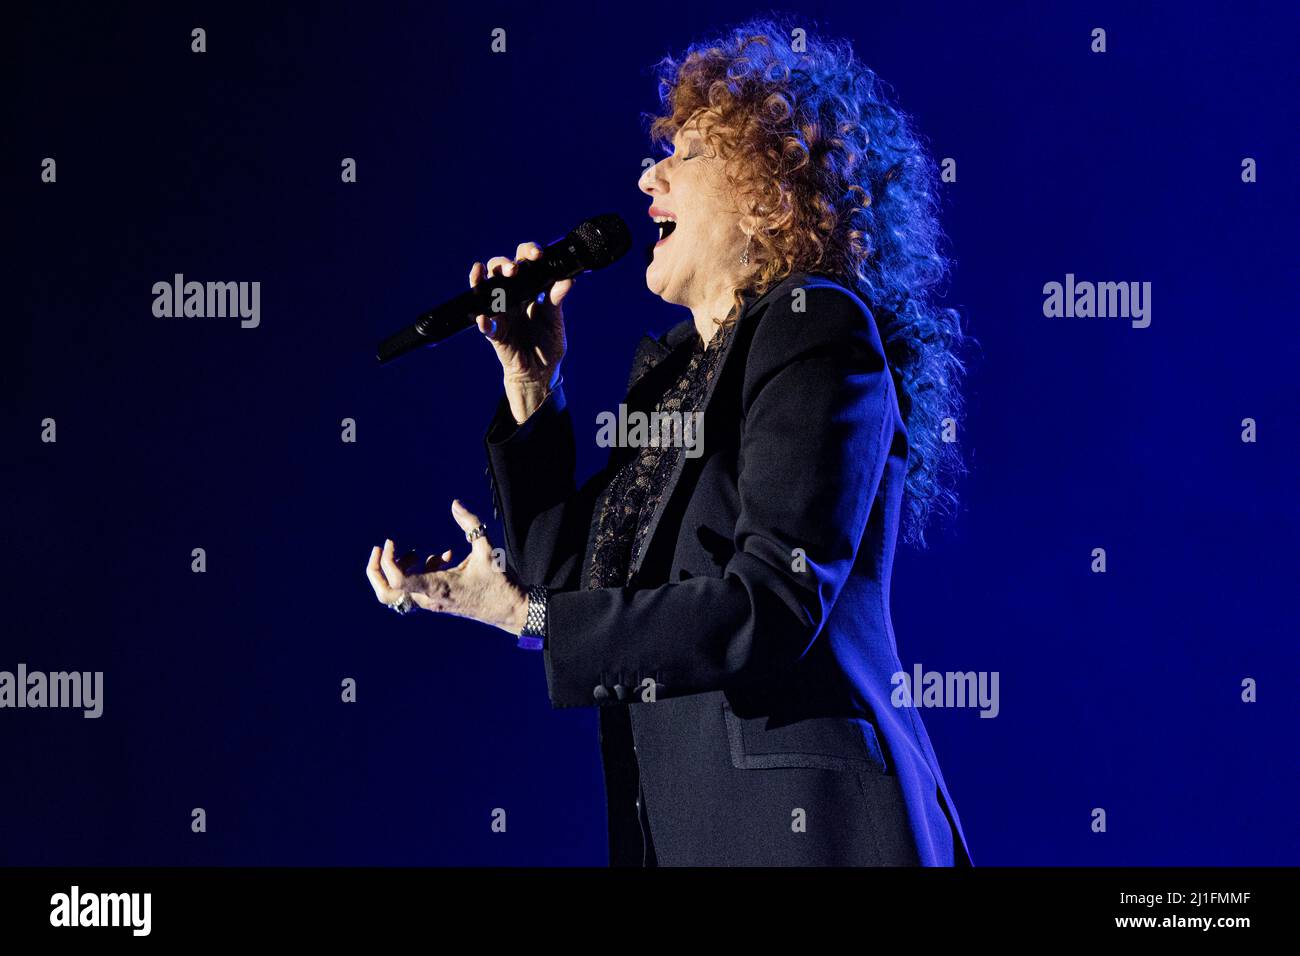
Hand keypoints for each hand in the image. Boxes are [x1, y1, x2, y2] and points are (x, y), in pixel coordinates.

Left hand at [365, 500, 528, 634]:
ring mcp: (432, 602)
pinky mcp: (438, 602)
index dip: (387, 561)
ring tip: (416, 552)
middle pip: (386, 593)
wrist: (512, 611)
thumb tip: (455, 504)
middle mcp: (430, 598)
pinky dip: (419, 571)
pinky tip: (441, 558)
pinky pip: (416, 588)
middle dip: (376, 571)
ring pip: (398, 591)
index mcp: (438, 586)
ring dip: (399, 569)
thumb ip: (471, 525)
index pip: (398, 581)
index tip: (393, 542)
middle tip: (381, 548)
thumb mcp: (488, 550)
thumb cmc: (500, 583)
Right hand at [471, 242, 571, 421]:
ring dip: (483, 280)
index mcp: (528, 290)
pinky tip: (484, 319)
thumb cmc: (547, 343)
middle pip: (499, 269)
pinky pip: (487, 327)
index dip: (528, 252)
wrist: (541, 372)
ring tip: (484, 274)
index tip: (538, 254)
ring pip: (484, 290)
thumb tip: (568, 279)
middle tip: (515, 269)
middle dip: (504, 264)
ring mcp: (501, 314)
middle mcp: (511, 297)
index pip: (524, 262)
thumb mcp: (555, 319)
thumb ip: (557, 298)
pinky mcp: (496, 334)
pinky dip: (484, 323)